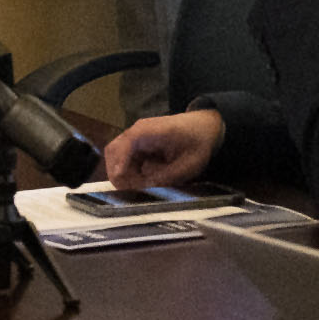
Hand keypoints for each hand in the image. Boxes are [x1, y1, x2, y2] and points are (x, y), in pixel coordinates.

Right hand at [104, 109, 223, 188]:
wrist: (204, 128)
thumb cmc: (198, 144)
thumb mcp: (186, 165)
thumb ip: (165, 176)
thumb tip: (144, 187)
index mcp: (150, 131)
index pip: (126, 144)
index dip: (120, 164)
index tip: (121, 184)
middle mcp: (138, 132)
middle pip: (113, 151)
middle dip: (118, 173)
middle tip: (132, 191)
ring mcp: (136, 138)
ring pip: (116, 158)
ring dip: (124, 175)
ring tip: (141, 187)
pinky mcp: (138, 146)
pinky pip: (126, 161)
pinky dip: (130, 173)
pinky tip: (144, 180)